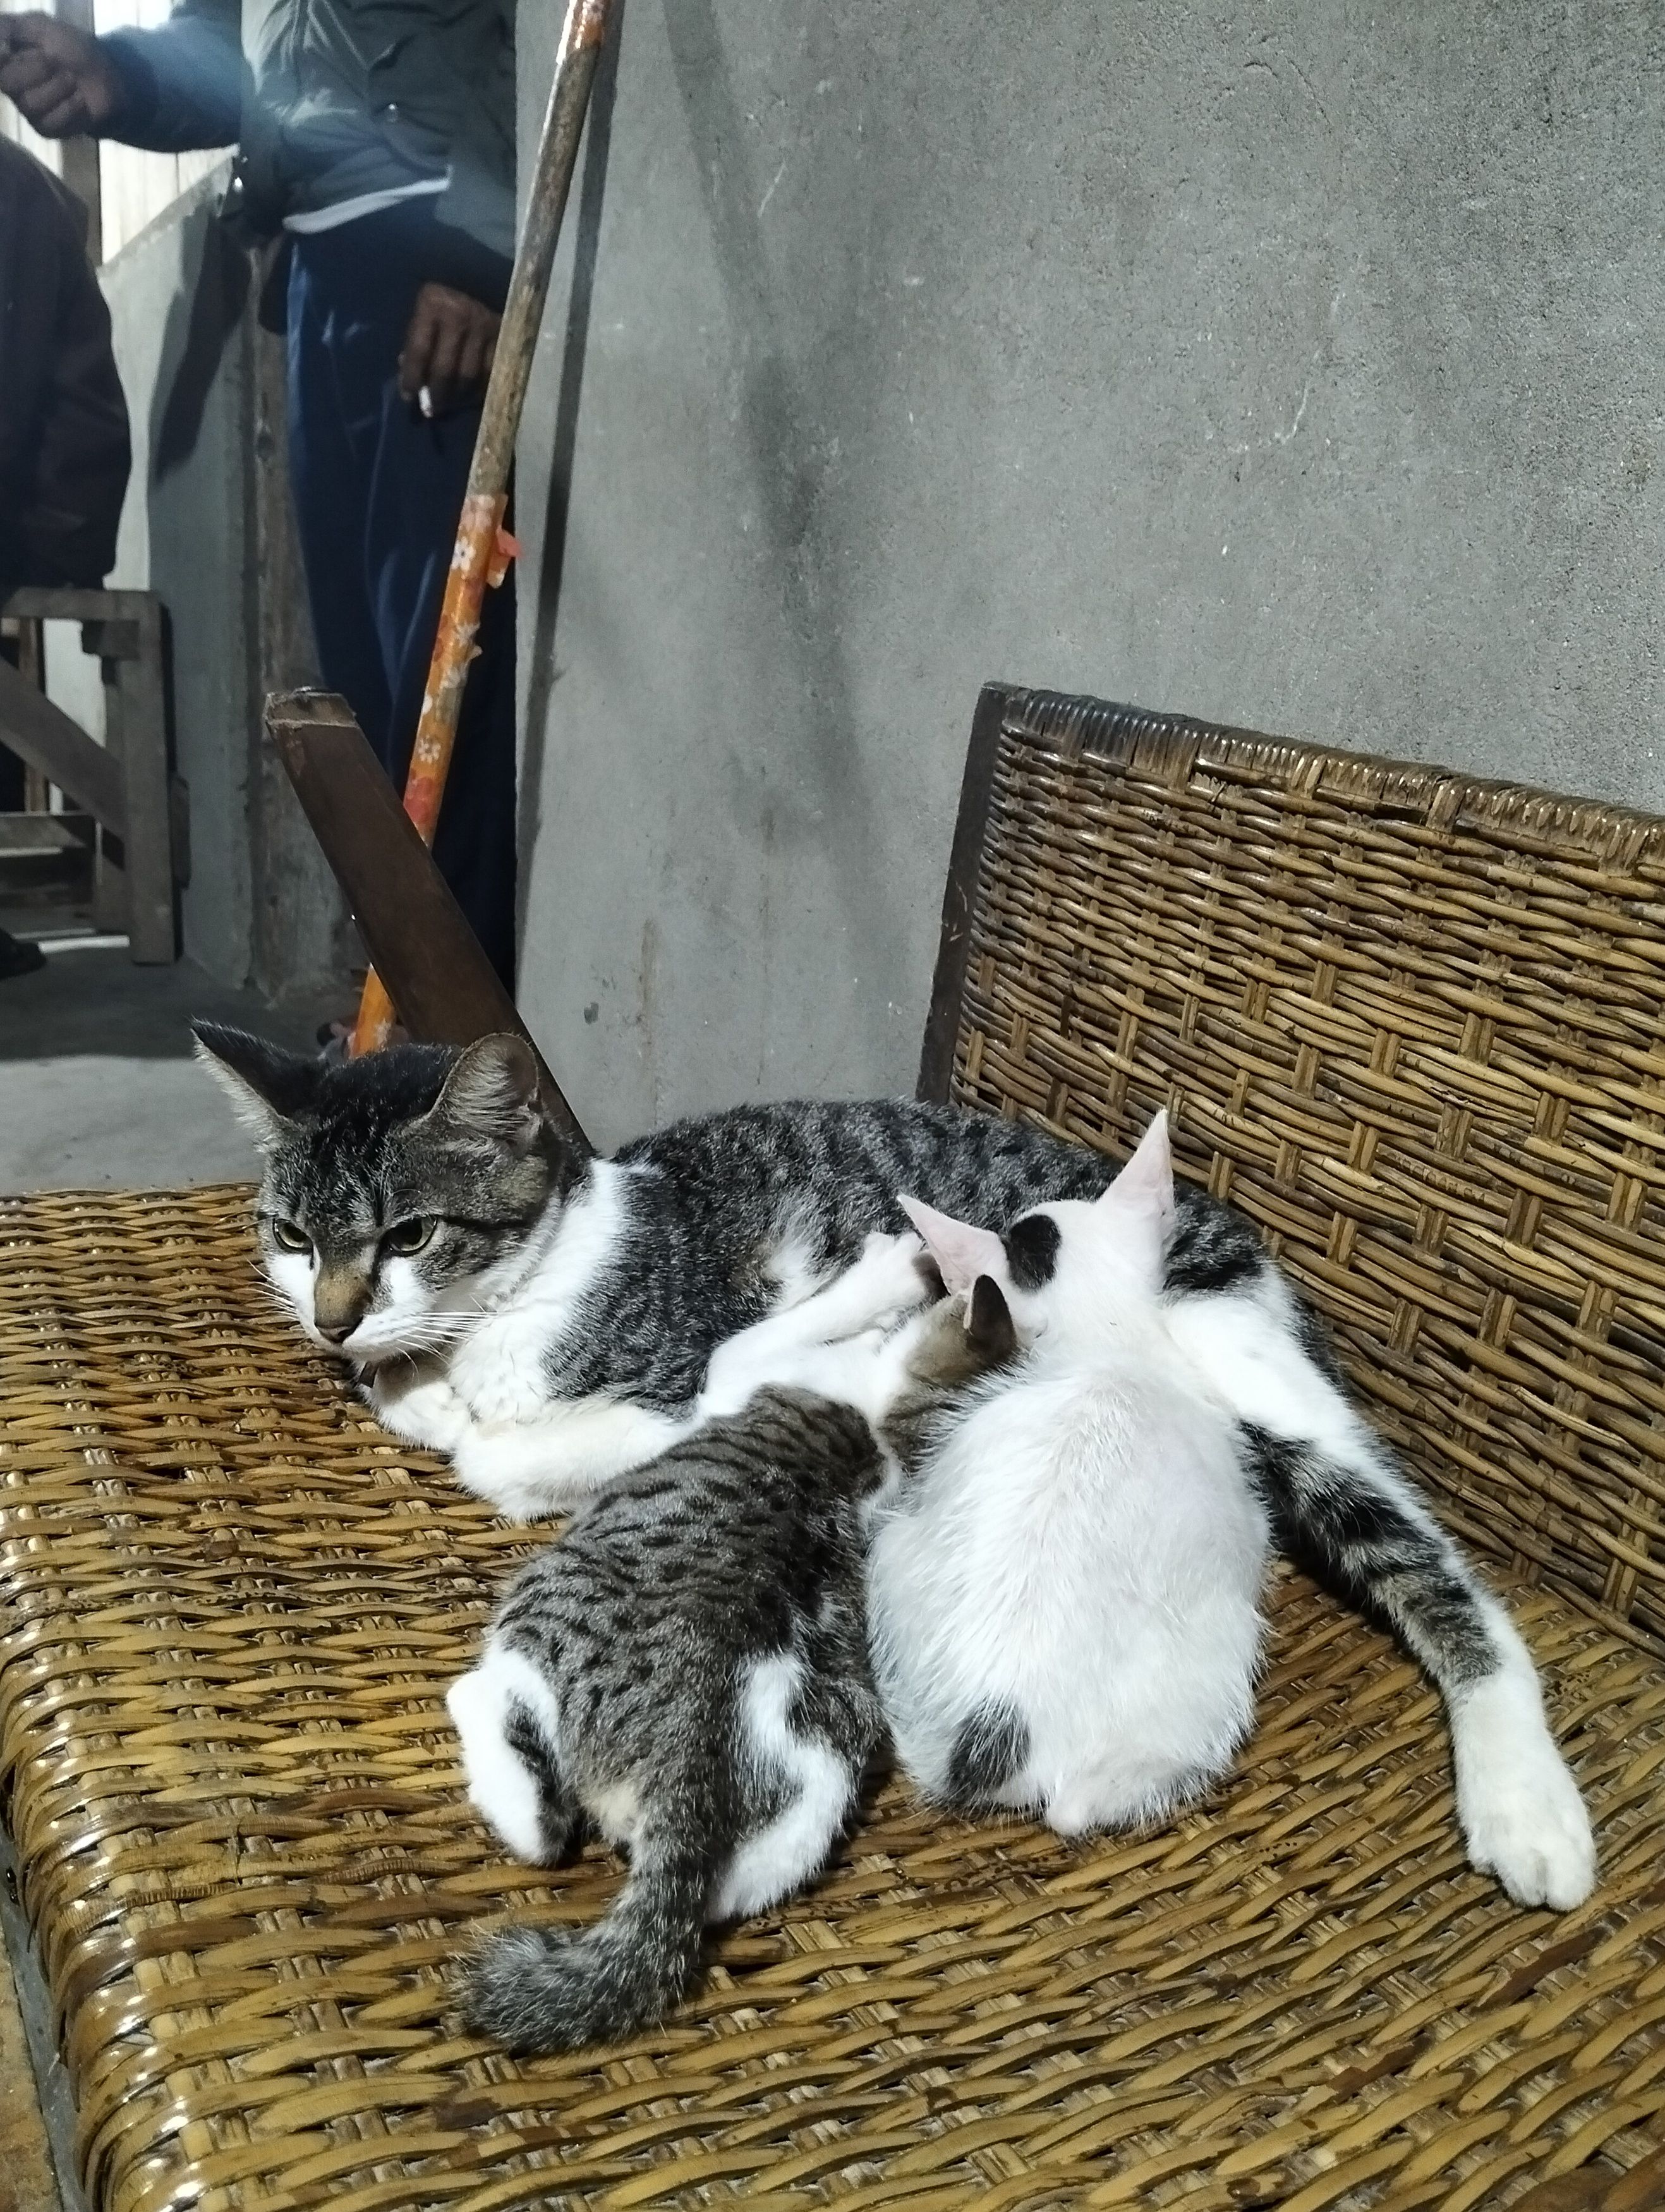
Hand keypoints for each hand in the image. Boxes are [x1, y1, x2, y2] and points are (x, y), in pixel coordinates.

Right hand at [0, 12, 122, 135]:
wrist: (107, 78)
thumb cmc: (74, 48)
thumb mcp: (41, 27)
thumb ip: (11, 28)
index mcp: (7, 60)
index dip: (8, 57)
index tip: (19, 51)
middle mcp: (12, 86)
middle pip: (8, 83)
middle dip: (39, 68)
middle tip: (58, 63)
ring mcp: (28, 110)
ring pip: (31, 103)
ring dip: (60, 88)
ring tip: (73, 80)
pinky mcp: (47, 129)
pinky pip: (51, 121)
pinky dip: (71, 108)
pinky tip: (80, 100)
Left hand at [397, 283, 500, 415]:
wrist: (477, 274)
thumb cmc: (441, 296)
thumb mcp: (421, 309)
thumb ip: (415, 339)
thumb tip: (407, 372)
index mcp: (432, 305)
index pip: (420, 351)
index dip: (412, 378)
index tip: (407, 397)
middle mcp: (459, 316)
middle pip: (446, 369)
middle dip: (436, 394)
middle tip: (430, 410)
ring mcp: (484, 327)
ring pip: (469, 376)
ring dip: (457, 395)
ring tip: (449, 403)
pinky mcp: (502, 335)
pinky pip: (490, 372)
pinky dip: (480, 387)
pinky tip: (471, 394)